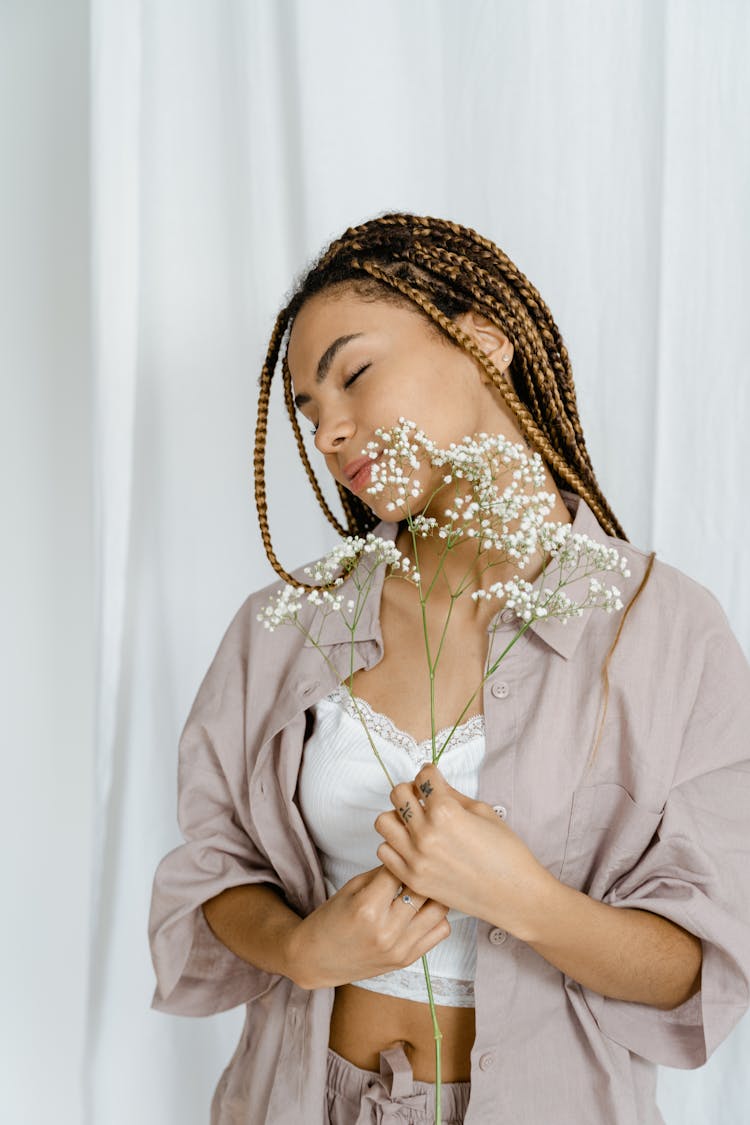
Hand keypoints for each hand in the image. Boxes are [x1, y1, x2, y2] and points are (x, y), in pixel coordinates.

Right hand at [283, 863, 450, 989]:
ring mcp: (399, 948)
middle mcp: (386, 930)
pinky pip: (441, 931)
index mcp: (367, 908)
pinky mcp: (407, 959)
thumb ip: (382, 873)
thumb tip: (409, 857)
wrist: (317, 959)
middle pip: (423, 889)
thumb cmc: (331, 920)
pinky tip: (423, 910)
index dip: (402, 858)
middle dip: (422, 873)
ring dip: (433, 895)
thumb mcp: (351, 888)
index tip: (404, 852)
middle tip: (420, 866)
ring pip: (439, 910)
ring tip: (423, 888)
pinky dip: (436, 917)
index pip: (400, 870)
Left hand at [374, 763, 552, 940]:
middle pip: (397, 794)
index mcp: (446, 812)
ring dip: (398, 816)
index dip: (430, 773)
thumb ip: (453, 795)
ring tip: (414, 822)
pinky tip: (412, 845)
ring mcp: (416, 859)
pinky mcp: (413, 879)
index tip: (433, 777)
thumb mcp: (483, 812)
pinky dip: (394, 844)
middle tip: (422, 797)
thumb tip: (434, 783)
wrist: (515, 895)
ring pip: (384, 822)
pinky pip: (384, 852)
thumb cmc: (506, 852)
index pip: (422, 777)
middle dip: (410, 790)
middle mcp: (425, 834)